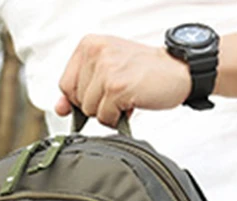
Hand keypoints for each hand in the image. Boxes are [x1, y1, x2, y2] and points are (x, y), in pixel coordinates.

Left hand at [56, 35, 190, 126]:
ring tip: (125, 97)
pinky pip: (105, 117)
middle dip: (96, 104)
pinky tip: (131, 104)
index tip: (98, 95)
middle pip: (77, 99)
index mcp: (89, 45)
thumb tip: (60, 107)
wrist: (176, 71)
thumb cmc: (143, 71)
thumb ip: (80, 87)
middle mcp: (96, 53)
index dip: (81, 98)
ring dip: (108, 112)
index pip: (66, 85)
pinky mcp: (117, 87)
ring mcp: (106, 70)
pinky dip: (118, 118)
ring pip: (90, 111)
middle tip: (118, 93)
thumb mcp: (107, 72)